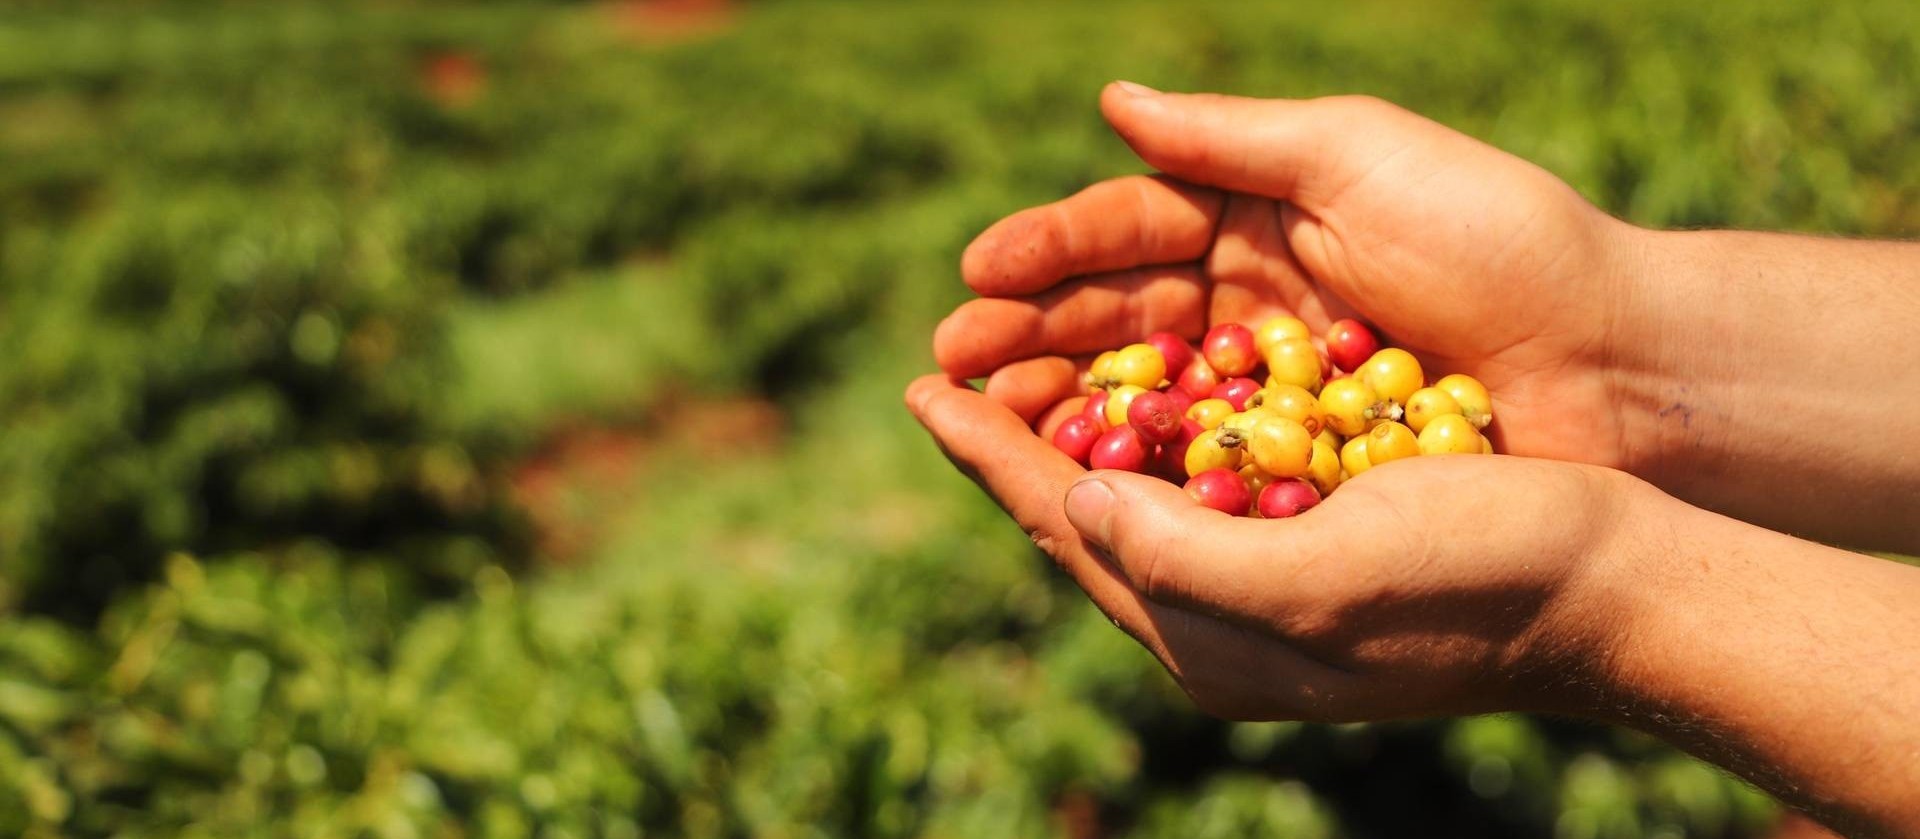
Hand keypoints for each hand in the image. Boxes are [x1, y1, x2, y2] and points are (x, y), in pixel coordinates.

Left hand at [906, 375, 1646, 720]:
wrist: (1605, 590)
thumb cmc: (1473, 581)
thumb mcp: (1319, 576)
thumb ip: (1183, 558)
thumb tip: (1077, 506)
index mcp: (1208, 641)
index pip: (1067, 532)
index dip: (991, 458)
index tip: (921, 393)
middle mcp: (1222, 621)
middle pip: (1083, 520)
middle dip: (1012, 445)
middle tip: (946, 376)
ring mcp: (1266, 586)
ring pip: (1134, 501)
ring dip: (1072, 433)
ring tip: (1016, 375)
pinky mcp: (1312, 545)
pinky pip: (1199, 487)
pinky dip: (1154, 431)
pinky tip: (1137, 389)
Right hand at [936, 84, 1647, 466]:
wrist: (1617, 366)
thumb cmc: (1500, 240)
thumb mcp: (1362, 157)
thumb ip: (1234, 138)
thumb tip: (1111, 104)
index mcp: (1258, 217)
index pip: (1128, 229)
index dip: (1048, 252)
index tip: (976, 274)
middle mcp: (1250, 302)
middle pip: (1115, 317)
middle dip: (1029, 336)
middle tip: (953, 363)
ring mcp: (1269, 389)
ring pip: (1141, 395)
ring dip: (1060, 408)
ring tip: (988, 421)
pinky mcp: (1296, 466)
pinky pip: (1198, 465)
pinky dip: (1135, 472)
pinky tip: (1075, 482)